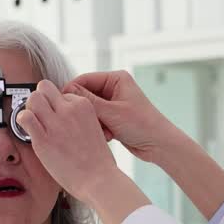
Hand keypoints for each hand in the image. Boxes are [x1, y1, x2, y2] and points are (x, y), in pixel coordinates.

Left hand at [15, 80, 122, 203]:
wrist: (98, 180)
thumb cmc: (98, 161)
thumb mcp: (95, 128)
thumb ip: (79, 118)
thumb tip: (63, 115)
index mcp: (84, 105)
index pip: (61, 93)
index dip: (57, 106)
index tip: (56, 118)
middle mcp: (69, 110)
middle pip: (44, 87)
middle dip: (40, 98)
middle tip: (41, 114)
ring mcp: (55, 124)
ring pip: (33, 98)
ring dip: (30, 108)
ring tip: (34, 122)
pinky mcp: (43, 139)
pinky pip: (24, 117)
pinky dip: (22, 120)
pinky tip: (28, 130)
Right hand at [63, 70, 194, 164]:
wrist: (159, 145)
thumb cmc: (141, 125)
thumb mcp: (111, 112)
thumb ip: (87, 101)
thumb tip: (65, 91)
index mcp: (116, 78)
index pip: (83, 80)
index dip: (71, 93)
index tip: (63, 107)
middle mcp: (114, 87)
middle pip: (85, 95)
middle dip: (86, 112)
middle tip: (89, 124)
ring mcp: (113, 102)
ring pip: (90, 110)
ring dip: (94, 122)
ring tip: (105, 132)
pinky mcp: (113, 116)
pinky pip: (97, 120)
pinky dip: (99, 128)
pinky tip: (109, 137)